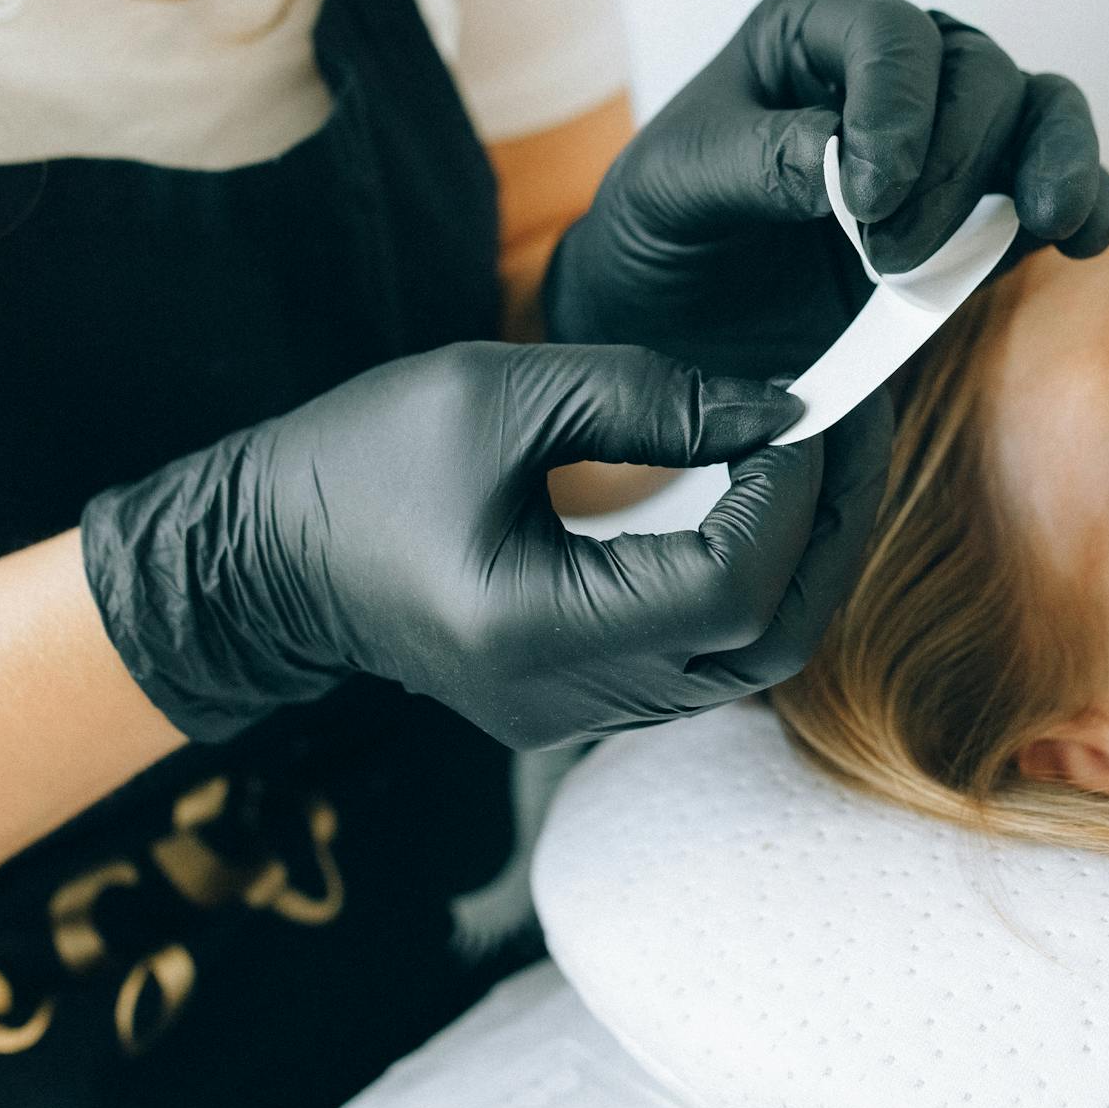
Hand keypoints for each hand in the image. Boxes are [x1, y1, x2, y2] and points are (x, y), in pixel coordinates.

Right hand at [81, 343, 892, 750]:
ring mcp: (577, 715)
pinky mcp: (579, 702)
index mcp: (539, 628)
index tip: (803, 409)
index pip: (730, 587)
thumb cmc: (361, 458)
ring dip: (801, 558)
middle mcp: (569, 699)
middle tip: (847, 430)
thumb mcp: (497, 392)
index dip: (793, 497)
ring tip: (814, 456)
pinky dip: (753, 581)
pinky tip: (756, 501)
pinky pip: (704, 658)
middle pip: (767, 642)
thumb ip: (649, 395)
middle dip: (828, 531)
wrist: (261, 558)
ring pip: (748, 662)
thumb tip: (783, 409)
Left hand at [542, 0, 1108, 377]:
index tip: (865, 200)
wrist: (674, 325)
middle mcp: (893, 67)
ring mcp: (951, 133)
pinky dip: (1081, 202)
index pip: (887, 33)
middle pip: (977, 71)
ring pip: (1038, 110)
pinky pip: (1059, 182)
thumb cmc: (661, 231)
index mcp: (811, 31)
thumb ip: (754, 163)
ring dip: (1047, 164)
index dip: (894, 106)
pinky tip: (1073, 237)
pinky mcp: (985, 208)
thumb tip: (844, 167)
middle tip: (888, 261)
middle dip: (951, 166)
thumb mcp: (671, 189)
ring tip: (1043, 224)